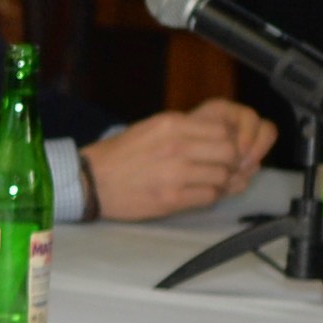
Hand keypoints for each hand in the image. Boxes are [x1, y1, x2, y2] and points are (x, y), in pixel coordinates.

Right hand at [82, 97, 277, 220]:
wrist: (91, 180)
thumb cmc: (120, 154)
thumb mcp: (152, 128)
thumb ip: (185, 130)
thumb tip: (222, 137)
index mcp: (172, 124)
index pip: (223, 130)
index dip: (230, 141)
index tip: (223, 150)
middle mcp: (177, 145)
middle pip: (229, 152)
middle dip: (231, 162)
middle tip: (222, 168)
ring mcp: (176, 173)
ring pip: (222, 176)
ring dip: (221, 181)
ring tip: (209, 182)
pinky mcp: (172, 198)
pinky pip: (209, 196)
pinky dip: (210, 196)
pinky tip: (199, 193)